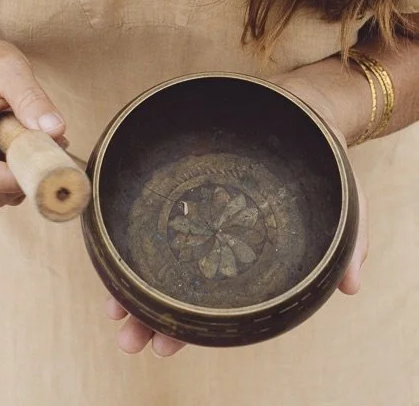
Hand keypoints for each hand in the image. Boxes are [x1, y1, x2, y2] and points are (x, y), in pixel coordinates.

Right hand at [0, 34, 66, 206]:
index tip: (43, 166)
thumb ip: (31, 98)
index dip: (9, 179)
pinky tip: (32, 144)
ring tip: (43, 139)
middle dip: (24, 175)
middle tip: (55, 147)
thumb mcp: (11, 69)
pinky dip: (22, 171)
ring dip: (26, 173)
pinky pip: (1, 184)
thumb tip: (54, 130)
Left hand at [103, 73, 368, 355]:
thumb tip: (351, 286)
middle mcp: (208, 234)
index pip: (207, 300)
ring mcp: (188, 202)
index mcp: (238, 253)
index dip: (185, 328)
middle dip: (147, 315)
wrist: (300, 108)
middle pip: (169, 283)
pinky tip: (105, 241)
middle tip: (129, 339)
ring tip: (112, 310)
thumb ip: (348, 242)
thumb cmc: (318, 162)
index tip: (166, 347)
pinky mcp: (177, 167)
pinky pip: (142, 199)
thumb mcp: (341, 201)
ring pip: (149, 249)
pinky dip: (122, 223)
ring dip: (126, 281)